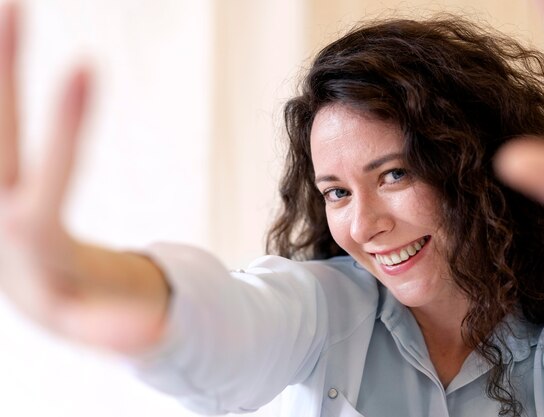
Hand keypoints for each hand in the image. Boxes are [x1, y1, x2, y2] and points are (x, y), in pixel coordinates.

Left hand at [0, 3, 168, 353]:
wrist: (36, 295)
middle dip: (1, 77)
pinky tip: (1, 55)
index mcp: (32, 248)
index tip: (85, 65)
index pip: (42, 185)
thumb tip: (152, 334)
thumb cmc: (77, 304)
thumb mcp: (101, 325)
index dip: (64, 130)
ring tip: (7, 12)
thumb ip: (122, 332)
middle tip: (12, 8)